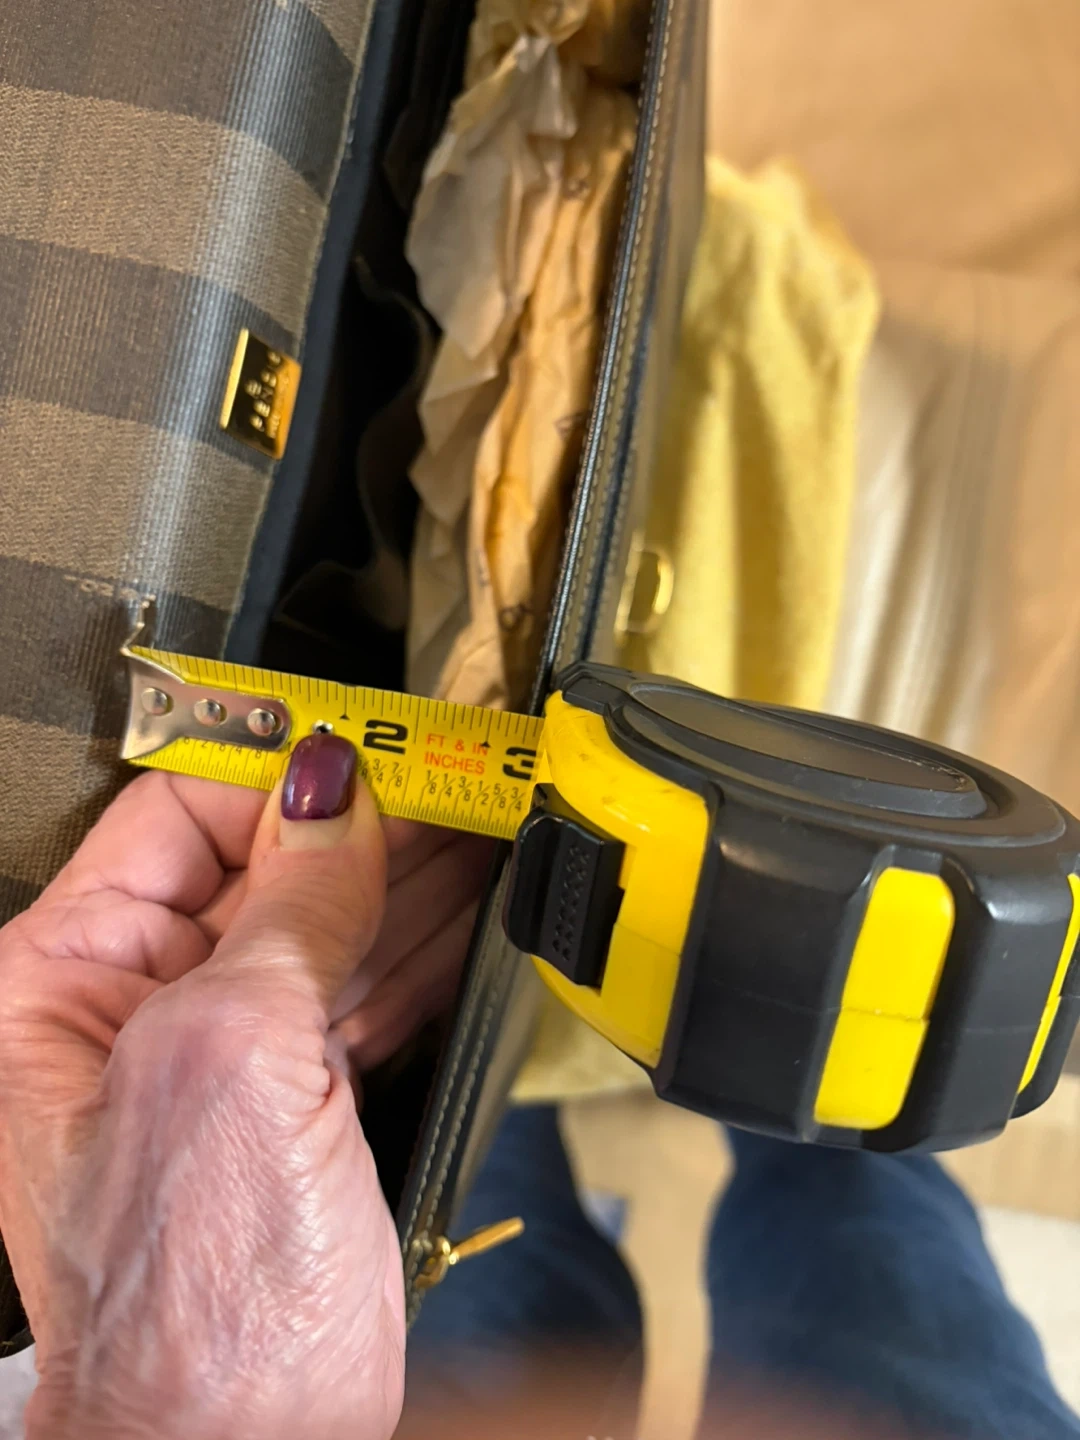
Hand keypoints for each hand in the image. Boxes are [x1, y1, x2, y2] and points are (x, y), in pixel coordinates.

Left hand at [0, 739, 489, 1439]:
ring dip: (407, 868)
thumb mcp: (230, 1050)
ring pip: (327, 922)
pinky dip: (421, 941)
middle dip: (360, 815)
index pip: (175, 817)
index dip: (270, 768)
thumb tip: (329, 787)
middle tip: (450, 765)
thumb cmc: (190, 1296)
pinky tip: (465, 898)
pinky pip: (365, 987)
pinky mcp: (302, 1099)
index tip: (359, 732)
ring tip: (480, 809)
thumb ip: (291, 906)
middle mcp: (139, 1006)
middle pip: (262, 865)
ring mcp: (229, 1053)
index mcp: (66, 979)